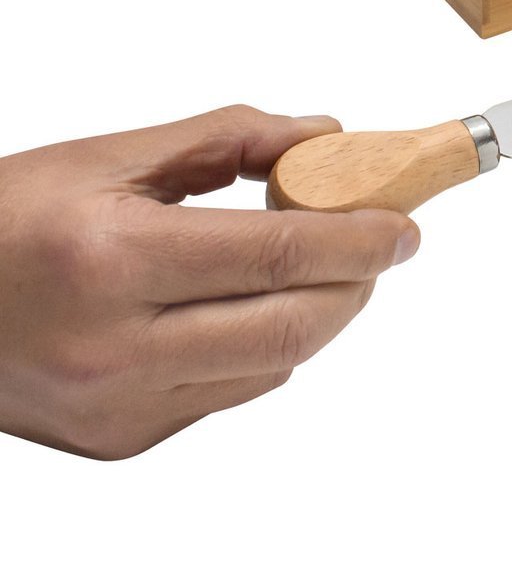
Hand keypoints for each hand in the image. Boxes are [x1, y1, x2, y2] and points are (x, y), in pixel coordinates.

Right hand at [0, 105, 417, 458]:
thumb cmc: (1, 224)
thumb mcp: (105, 159)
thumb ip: (226, 141)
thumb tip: (322, 138)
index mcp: (111, 261)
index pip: (280, 256)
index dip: (360, 239)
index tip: (403, 224)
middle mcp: (116, 349)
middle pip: (292, 327)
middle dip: (357, 283)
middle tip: (379, 243)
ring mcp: (120, 407)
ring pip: (271, 367)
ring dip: (317, 315)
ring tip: (315, 266)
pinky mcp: (121, 440)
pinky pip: (229, 394)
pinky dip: (261, 348)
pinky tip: (246, 307)